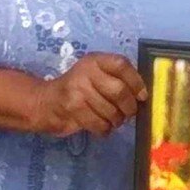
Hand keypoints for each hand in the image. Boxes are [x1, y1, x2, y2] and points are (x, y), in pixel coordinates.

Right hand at [31, 53, 146, 137]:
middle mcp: (86, 71)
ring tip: (113, 120)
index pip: (121, 64)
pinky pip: (99, 123)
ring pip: (110, 110)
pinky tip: (102, 126)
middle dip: (129, 107)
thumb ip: (116, 79)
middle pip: (119, 91)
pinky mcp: (72, 108)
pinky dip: (105, 129)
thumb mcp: (95, 76)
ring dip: (117, 120)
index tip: (142, 96)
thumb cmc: (79, 89)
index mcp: (95, 60)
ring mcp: (78, 89)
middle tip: (129, 113)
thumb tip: (143, 95)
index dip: (136, 81)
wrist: (46, 102)